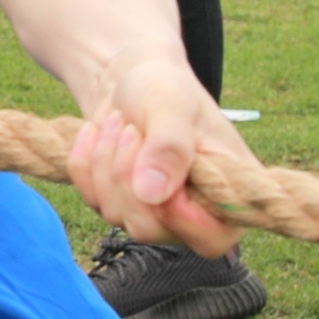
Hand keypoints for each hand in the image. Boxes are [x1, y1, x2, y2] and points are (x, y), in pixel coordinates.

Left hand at [66, 67, 248, 258]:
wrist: (134, 79)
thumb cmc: (166, 88)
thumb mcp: (172, 106)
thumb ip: (169, 147)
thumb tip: (153, 195)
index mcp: (231, 195)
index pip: (213, 240)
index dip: (179, 215)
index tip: (154, 167)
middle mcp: (196, 213)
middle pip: (149, 228)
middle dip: (127, 176)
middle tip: (131, 130)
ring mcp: (156, 212)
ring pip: (115, 214)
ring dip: (105, 164)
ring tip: (120, 125)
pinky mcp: (122, 203)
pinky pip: (90, 198)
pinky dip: (86, 161)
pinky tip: (97, 133)